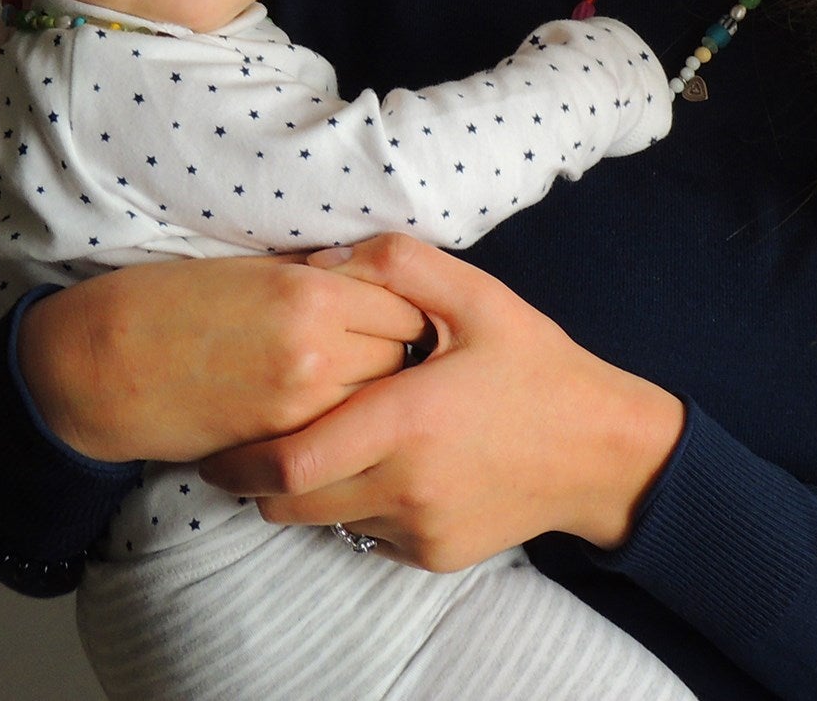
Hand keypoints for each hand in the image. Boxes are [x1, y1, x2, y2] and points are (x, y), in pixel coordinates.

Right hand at [17, 253, 429, 462]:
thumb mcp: (258, 269)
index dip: (407, 313)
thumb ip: (323, 277)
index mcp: (314, 292)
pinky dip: (344, 431)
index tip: (404, 318)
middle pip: (403, 358)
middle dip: (403, 357)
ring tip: (372, 392)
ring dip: (378, 398)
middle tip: (396, 357)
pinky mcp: (276, 444)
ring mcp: (298, 404)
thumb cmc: (177, 301)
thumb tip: (379, 282)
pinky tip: (336, 422)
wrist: (104, 362)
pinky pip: (338, 440)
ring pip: (378, 406)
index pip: (406, 306)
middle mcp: (316, 348)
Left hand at [200, 234, 685, 570]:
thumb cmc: (537, 367)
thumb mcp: (480, 297)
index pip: (289, 460)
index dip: (237, 459)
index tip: (214, 444)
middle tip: (249, 445)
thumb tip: (325, 260)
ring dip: (310, 491)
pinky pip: (368, 536)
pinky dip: (359, 506)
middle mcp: (405, 486)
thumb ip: (400, 265)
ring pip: (326, 521)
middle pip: (290, 502)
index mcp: (407, 420)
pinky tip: (389, 465)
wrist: (601, 450)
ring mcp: (419, 529)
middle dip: (258, 478)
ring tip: (325, 444)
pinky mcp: (433, 556)